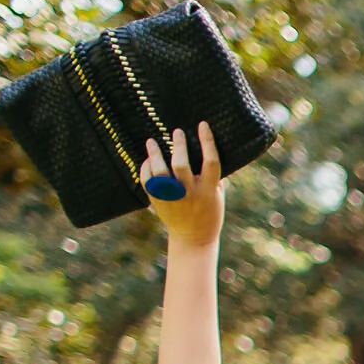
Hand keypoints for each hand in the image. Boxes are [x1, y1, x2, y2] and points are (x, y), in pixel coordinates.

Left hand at [141, 122, 223, 248]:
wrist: (193, 239)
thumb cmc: (209, 213)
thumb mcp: (218, 196)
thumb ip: (214, 177)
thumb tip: (208, 150)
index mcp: (208, 191)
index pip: (210, 162)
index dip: (207, 142)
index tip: (202, 125)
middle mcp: (189, 193)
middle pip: (181, 165)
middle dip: (179, 145)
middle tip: (177, 132)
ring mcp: (172, 198)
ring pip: (159, 172)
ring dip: (154, 154)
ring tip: (151, 141)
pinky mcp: (158, 201)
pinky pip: (147, 181)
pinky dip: (145, 169)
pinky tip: (148, 160)